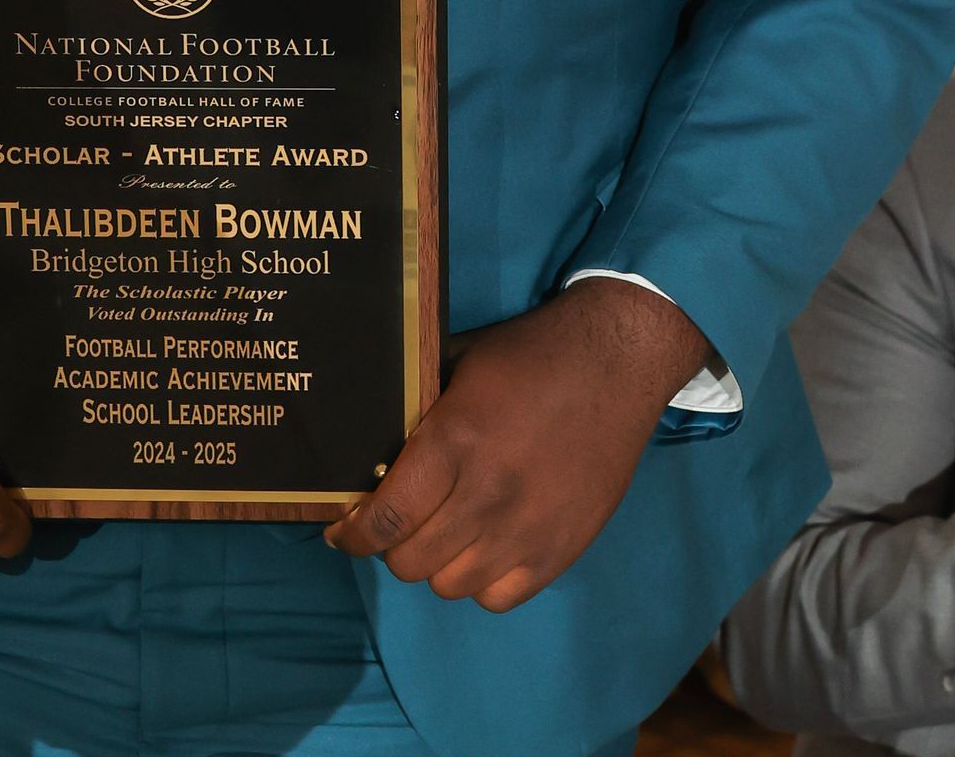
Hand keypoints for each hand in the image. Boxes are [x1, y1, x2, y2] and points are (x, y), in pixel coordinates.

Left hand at [324, 277, 706, 610]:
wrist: (614, 364)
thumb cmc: (529, 355)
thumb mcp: (460, 364)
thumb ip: (418, 409)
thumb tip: (370, 444)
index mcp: (454, 441)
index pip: (385, 518)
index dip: (352, 535)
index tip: (340, 533)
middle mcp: (486, 495)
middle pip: (410, 562)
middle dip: (390, 546)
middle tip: (396, 523)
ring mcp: (527, 530)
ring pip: (451, 586)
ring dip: (435, 564)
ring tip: (440, 533)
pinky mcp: (562, 550)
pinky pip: (500, 599)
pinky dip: (481, 581)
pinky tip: (481, 549)